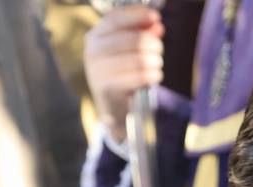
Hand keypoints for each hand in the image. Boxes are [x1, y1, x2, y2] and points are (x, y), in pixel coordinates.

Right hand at [84, 5, 164, 145]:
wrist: (111, 106)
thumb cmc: (122, 73)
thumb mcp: (130, 50)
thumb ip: (142, 34)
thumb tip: (157, 24)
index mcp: (95, 36)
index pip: (115, 18)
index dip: (137, 15)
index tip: (156, 16)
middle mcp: (93, 50)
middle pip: (132, 38)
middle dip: (153, 43)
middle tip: (159, 50)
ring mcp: (98, 70)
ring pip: (139, 58)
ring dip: (155, 61)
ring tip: (156, 65)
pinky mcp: (108, 88)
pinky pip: (140, 76)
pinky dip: (153, 75)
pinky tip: (154, 76)